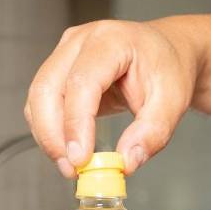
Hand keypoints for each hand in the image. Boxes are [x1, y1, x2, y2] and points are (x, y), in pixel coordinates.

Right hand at [24, 19, 197, 176]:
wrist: (166, 52)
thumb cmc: (168, 67)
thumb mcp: (173, 100)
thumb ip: (152, 132)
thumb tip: (126, 162)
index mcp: (110, 41)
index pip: (82, 82)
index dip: (76, 123)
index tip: (81, 159)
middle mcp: (79, 42)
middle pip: (46, 89)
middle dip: (53, 135)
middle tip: (71, 169)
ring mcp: (64, 54)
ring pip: (37, 99)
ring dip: (48, 137)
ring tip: (72, 165)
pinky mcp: (57, 72)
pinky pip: (41, 105)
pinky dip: (50, 131)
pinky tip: (68, 149)